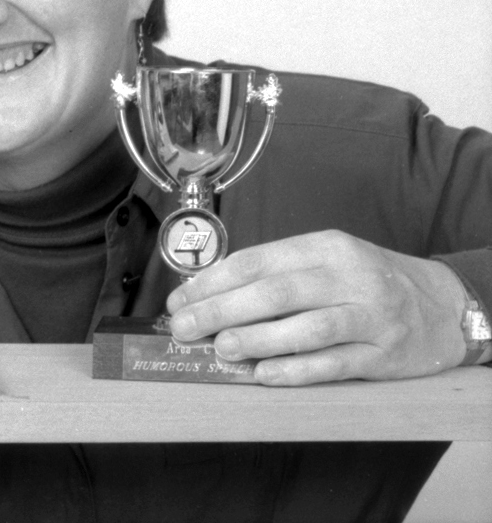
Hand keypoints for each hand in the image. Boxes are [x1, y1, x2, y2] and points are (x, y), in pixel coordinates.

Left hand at [166, 230, 469, 384]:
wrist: (441, 306)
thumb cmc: (365, 281)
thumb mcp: (325, 260)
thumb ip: (275, 272)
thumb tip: (208, 294)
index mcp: (324, 247)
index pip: (257, 261)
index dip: (212, 282)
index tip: (179, 299)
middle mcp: (347, 278)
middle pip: (275, 293)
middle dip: (221, 310)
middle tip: (184, 327)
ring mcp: (369, 318)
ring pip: (306, 329)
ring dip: (257, 340)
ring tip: (220, 349)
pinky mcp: (382, 356)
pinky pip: (332, 364)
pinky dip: (295, 370)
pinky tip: (263, 374)